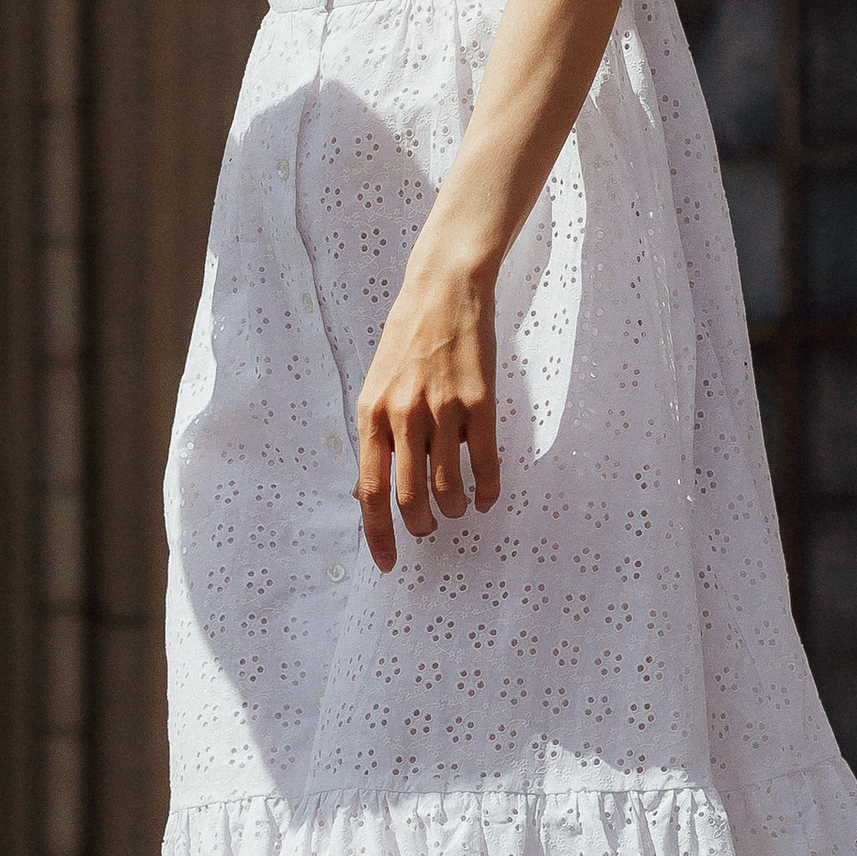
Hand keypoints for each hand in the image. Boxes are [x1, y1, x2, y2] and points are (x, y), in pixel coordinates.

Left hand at [356, 252, 499, 571]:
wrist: (443, 291)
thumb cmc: (406, 342)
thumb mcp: (375, 388)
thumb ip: (375, 437)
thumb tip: (369, 493)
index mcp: (371, 415)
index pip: (370, 491)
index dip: (378, 535)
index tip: (388, 564)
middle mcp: (404, 416)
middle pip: (410, 498)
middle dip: (420, 525)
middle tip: (428, 528)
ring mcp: (443, 411)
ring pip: (448, 487)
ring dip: (453, 509)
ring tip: (457, 509)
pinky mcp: (479, 404)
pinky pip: (485, 464)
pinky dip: (487, 489)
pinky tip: (487, 497)